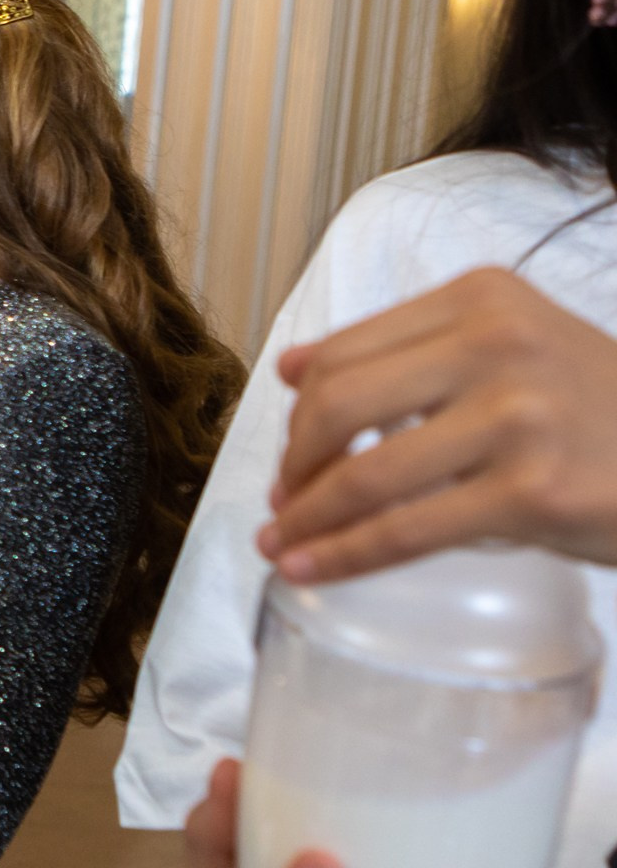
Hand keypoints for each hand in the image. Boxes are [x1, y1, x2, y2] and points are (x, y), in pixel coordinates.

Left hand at [259, 268, 616, 579]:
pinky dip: (345, 556)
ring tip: (282, 543)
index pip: (345, 352)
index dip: (298, 412)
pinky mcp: (532, 491)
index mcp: (481, 298)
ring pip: (364, 475)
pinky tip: (310, 569)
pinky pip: (406, 530)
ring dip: (306, 518)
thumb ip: (409, 351)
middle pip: (338, 406)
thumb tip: (290, 368)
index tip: (287, 451)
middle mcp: (496, 344)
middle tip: (284, 502)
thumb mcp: (513, 349)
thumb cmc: (599, 413)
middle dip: (295, 463)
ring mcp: (517, 416)